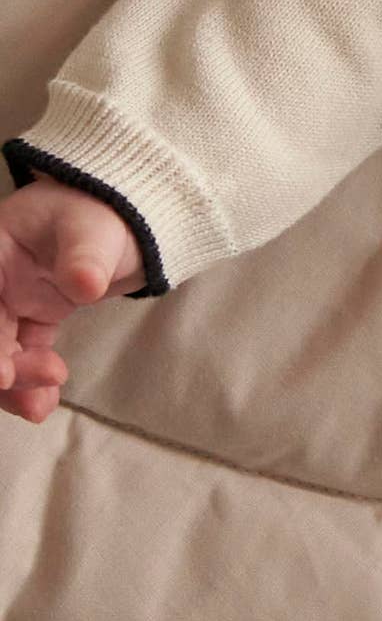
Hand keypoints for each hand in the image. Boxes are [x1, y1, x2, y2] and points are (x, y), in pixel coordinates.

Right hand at [0, 179, 140, 423]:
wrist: (129, 221)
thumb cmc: (105, 214)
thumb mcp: (96, 229)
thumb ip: (85, 257)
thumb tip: (84, 285)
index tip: (1, 372)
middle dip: (0, 369)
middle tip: (39, 384)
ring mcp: (7, 303)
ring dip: (12, 385)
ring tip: (43, 406)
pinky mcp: (27, 321)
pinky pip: (17, 359)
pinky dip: (27, 384)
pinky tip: (46, 402)